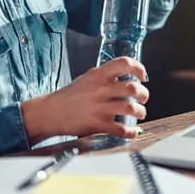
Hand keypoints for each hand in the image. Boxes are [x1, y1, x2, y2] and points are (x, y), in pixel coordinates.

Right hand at [20, 57, 148, 144]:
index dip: (139, 68)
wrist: (50, 112)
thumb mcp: (87, 78)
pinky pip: (121, 129)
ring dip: (140, 112)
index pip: (124, 63)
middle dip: (144, 94)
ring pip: (131, 108)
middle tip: (144, 97)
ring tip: (140, 113)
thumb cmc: (69, 95)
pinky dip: (131, 131)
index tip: (143, 76)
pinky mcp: (97, 124)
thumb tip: (127, 75)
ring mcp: (99, 107)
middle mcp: (100, 89)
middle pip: (132, 88)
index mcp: (98, 75)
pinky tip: (133, 131)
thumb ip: (106, 76)